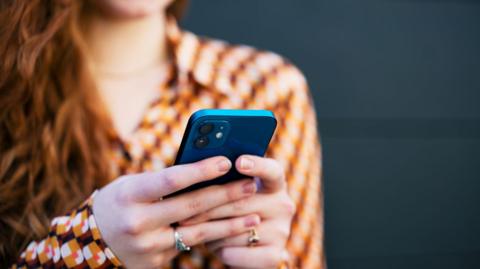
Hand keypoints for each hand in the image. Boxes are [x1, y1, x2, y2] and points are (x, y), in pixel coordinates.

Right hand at [93, 156, 260, 268]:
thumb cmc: (117, 202)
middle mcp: (138, 222)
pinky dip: (213, 237)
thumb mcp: (131, 185)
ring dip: (229, 224)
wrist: (88, 243)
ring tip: (255, 215)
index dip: (201, 170)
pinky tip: (233, 230)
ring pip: (198, 232)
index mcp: (130, 195)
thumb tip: (204, 169)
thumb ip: (163, 181)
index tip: (226, 161)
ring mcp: (148, 246)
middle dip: (225, 195)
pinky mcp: (156, 262)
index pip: (171, 180)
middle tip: (250, 184)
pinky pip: (189, 245)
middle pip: (191, 206)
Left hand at [181, 155, 295, 267]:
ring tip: (197, 230)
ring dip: (211, 232)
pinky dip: (220, 251)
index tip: (238, 162)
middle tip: (182, 211)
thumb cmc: (231, 213)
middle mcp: (283, 205)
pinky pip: (237, 252)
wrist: (248, 252)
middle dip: (208, 208)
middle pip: (242, 202)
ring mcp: (281, 231)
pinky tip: (213, 246)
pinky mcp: (273, 255)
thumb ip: (224, 181)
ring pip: (235, 230)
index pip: (272, 170)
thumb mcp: (232, 194)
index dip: (256, 165)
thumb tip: (194, 170)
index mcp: (275, 184)